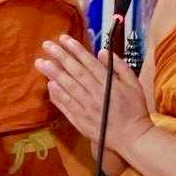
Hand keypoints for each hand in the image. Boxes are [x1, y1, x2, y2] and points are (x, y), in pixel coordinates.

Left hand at [34, 34, 151, 155]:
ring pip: (67, 88)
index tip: (64, 39)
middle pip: (75, 73)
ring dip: (53, 74)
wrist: (132, 137)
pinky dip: (57, 96)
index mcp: (109, 84)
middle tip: (47, 45)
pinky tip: (49, 85)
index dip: (75, 50)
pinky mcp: (80, 121)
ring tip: (41, 62)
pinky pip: (66, 106)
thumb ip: (119, 67)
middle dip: (60, 57)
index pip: (88, 63)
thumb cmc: (134, 109)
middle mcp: (95, 94)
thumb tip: (102, 52)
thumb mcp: (134, 84)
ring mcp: (86, 108)